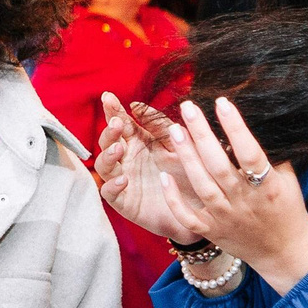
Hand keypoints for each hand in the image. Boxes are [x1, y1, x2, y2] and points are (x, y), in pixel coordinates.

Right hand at [92, 92, 203, 242]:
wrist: (203, 210)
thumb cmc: (190, 174)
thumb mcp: (178, 144)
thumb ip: (160, 125)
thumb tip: (136, 106)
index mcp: (139, 142)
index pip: (122, 122)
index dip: (113, 110)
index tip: (109, 97)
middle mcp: (127, 159)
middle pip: (109, 141)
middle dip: (109, 131)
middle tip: (117, 124)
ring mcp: (123, 179)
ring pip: (104, 165)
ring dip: (108, 155)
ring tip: (118, 149)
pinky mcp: (124, 201)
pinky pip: (110, 192)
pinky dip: (113, 185)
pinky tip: (123, 179)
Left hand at [155, 97, 307, 292]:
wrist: (285, 254)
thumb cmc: (287, 210)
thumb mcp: (287, 180)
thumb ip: (271, 154)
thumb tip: (256, 120)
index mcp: (267, 187)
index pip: (249, 153)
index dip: (235, 128)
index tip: (222, 103)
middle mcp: (245, 202)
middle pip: (219, 165)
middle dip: (202, 134)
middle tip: (188, 108)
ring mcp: (226, 218)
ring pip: (202, 185)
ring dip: (187, 157)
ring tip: (175, 130)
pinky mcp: (212, 231)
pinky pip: (188, 216)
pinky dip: (174, 199)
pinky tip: (163, 176)